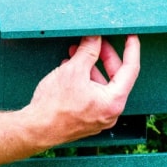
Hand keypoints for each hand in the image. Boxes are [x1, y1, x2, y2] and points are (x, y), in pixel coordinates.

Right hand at [24, 35, 139, 147]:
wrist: (35, 130)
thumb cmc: (54, 106)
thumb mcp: (73, 70)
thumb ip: (88, 51)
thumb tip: (95, 37)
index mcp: (113, 101)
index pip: (131, 69)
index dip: (131, 49)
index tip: (130, 36)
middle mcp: (110, 112)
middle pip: (116, 77)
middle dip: (105, 56)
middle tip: (96, 42)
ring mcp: (99, 118)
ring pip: (102, 86)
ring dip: (91, 67)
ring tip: (77, 53)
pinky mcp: (87, 120)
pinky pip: (93, 95)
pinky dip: (86, 80)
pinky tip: (71, 69)